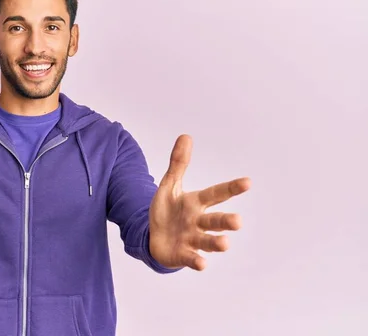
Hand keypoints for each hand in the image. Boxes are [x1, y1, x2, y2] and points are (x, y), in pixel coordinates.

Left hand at [149, 134, 250, 270]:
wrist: (152, 235)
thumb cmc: (167, 210)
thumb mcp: (169, 185)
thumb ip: (178, 164)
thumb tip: (186, 136)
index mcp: (197, 203)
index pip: (216, 193)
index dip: (231, 188)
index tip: (247, 182)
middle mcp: (198, 222)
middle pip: (215, 221)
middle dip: (226, 221)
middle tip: (238, 222)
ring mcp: (191, 239)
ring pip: (207, 241)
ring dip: (216, 243)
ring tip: (225, 243)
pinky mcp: (182, 255)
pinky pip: (191, 258)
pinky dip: (196, 261)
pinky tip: (202, 263)